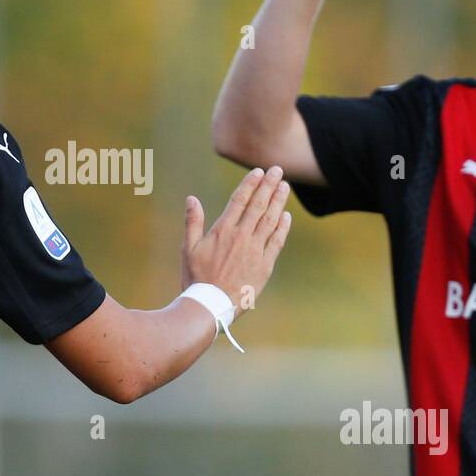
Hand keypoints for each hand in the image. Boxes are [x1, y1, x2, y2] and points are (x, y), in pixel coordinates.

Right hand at [182, 166, 291, 311]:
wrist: (211, 305)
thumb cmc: (196, 278)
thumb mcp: (188, 248)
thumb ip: (192, 222)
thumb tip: (191, 198)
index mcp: (223, 230)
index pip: (240, 200)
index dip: (251, 184)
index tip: (259, 171)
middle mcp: (241, 237)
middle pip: (259, 205)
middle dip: (269, 185)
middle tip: (278, 170)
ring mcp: (255, 251)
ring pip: (271, 220)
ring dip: (279, 201)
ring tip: (284, 186)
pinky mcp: (264, 265)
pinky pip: (276, 242)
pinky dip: (283, 227)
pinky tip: (286, 216)